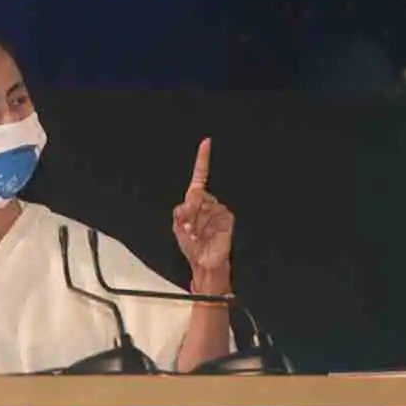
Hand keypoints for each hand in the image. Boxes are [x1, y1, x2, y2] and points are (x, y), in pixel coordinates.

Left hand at [173, 138, 234, 290]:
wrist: (205, 263)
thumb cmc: (192, 246)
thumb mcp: (178, 227)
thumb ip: (180, 212)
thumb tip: (191, 202)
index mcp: (196, 202)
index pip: (200, 177)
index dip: (203, 160)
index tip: (206, 143)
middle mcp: (208, 203)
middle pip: (197, 194)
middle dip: (190, 210)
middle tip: (188, 226)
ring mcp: (219, 210)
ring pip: (205, 205)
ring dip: (197, 220)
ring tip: (197, 235)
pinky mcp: (227, 218)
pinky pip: (217, 214)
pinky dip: (208, 225)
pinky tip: (206, 236)